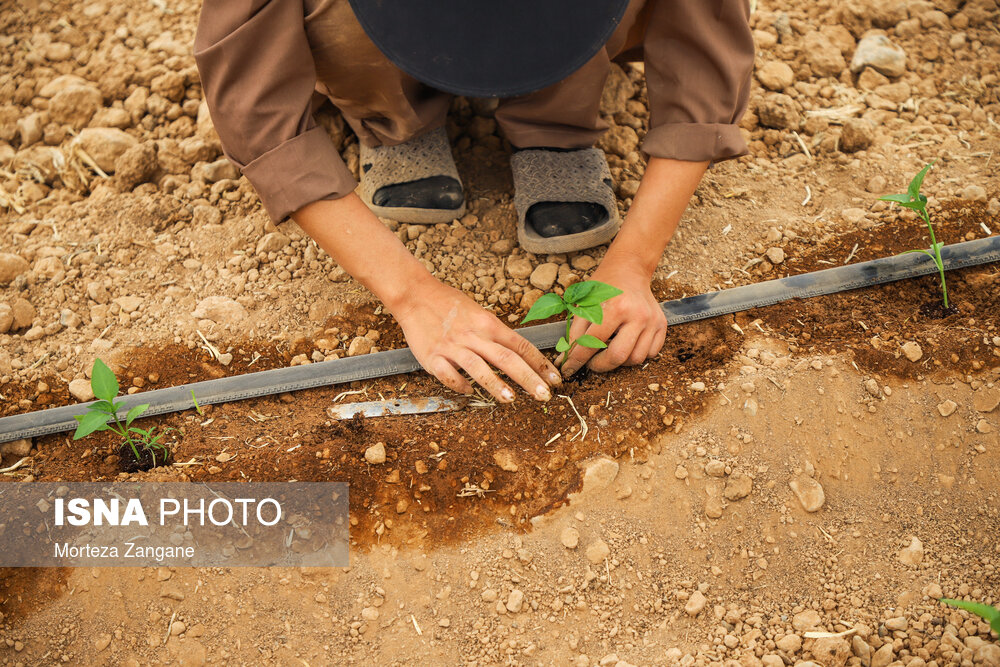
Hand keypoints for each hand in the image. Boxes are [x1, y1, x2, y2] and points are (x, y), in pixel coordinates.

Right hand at [393, 277, 561, 401]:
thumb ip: (496, 334)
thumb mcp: (479, 313)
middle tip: (544, 395)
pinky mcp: (432, 356)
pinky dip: (459, 384)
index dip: (540, 363)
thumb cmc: (450, 304)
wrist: (416, 294)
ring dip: (496, 384)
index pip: (521, 345)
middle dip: (528, 378)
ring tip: (511, 400)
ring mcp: (452, 346)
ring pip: (478, 367)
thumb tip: (518, 355)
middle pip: (506, 358)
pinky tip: (469, 392)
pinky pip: (448, 374)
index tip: (554, 379)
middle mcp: (473, 335)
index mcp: (488, 323)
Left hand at [560, 258, 666, 375]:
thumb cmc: (604, 285)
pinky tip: (625, 346)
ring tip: (608, 351)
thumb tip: (567, 358)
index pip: (593, 343)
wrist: (629, 269)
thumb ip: (575, 332)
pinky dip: (636, 356)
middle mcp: (638, 315)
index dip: (577, 360)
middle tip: (590, 362)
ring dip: (618, 361)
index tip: (568, 369)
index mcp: (616, 307)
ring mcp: (652, 321)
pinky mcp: (662, 325)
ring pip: (636, 359)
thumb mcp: (583, 303)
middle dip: (599, 365)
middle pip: (618, 356)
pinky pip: (651, 353)